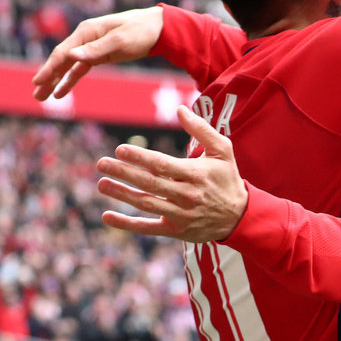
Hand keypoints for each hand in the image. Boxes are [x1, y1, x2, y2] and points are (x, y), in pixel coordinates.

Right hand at [31, 6, 163, 100]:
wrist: (158, 27)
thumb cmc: (140, 30)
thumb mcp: (120, 40)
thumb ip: (96, 49)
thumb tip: (72, 56)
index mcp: (87, 31)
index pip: (63, 52)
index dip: (49, 68)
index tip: (38, 81)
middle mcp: (85, 38)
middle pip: (62, 60)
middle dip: (48, 77)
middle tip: (36, 96)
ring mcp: (91, 47)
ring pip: (69, 66)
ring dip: (56, 81)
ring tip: (43, 97)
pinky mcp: (100, 55)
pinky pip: (80, 69)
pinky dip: (70, 80)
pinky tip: (61, 92)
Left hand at [97, 105, 247, 241]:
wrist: (240, 216)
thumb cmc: (227, 178)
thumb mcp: (223, 150)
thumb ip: (202, 129)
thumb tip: (180, 109)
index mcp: (196, 174)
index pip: (162, 165)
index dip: (140, 157)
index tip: (120, 149)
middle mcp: (187, 195)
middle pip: (150, 183)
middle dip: (124, 173)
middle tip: (102, 164)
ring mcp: (181, 215)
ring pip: (146, 204)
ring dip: (121, 194)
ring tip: (101, 184)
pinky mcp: (176, 231)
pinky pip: (147, 228)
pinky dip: (127, 224)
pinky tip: (107, 216)